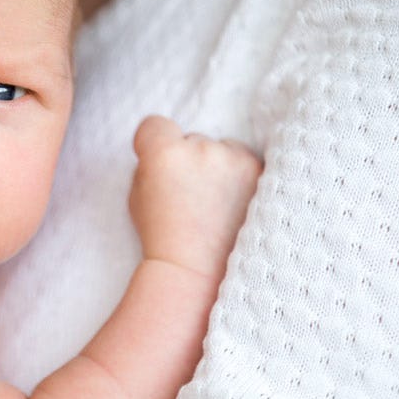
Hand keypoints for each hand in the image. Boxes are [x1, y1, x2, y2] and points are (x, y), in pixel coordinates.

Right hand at [129, 115, 261, 274]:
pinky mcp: (260, 172)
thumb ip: (150, 165)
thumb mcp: (137, 196)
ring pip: (224, 149)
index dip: (153, 143)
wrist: (197, 274)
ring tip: (216, 206)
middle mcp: (202, 148)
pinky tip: (235, 206)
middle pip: (193, 139)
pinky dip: (243, 179)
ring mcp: (235, 159)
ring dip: (220, 167)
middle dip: (191, 161)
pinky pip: (247, 163)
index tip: (158, 164)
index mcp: (164, 153)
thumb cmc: (162, 238)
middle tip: (191, 197)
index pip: (155, 124)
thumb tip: (168, 149)